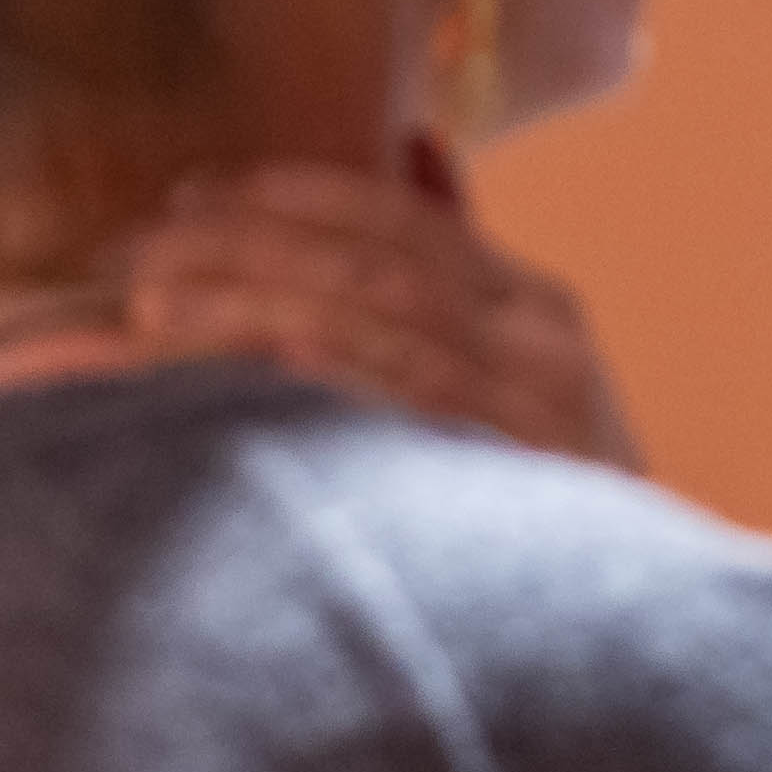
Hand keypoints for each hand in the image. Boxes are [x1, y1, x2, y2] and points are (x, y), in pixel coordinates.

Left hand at [111, 164, 639, 467]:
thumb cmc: (551, 505)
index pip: (404, 220)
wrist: (636, 629)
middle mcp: (543, 342)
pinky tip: (268, 360)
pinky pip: (417, 405)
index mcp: (535, 306)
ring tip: (149, 306)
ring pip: (379, 320)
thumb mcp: (526, 374)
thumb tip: (416, 142)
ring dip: (254, 303)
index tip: (190, 193)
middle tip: (135, 252)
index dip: (293, 196)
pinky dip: (342, 371)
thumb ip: (464, 268)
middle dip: (245, 245)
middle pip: (375, 262)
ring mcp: (538, 410)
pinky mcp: (522, 481)